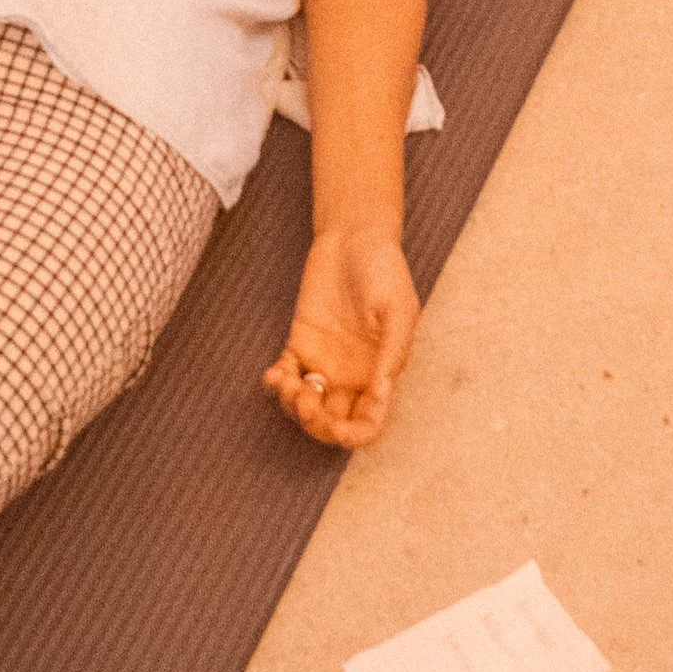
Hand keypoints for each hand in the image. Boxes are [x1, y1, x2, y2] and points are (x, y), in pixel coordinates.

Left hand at [265, 224, 418, 447]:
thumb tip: (380, 395)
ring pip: (306, 406)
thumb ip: (392, 353)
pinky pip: (286, 376)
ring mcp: (325, 362)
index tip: (340, 425)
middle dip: (317, 424)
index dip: (355, 435)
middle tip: (306, 402)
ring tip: (287, 383)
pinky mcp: (301, 343)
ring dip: (294, 407)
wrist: (354, 236)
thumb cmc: (384, 269)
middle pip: (333, 423)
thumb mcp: (398, 309)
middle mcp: (352, 376)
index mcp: (380, 374)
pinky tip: (274, 375)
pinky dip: (276, 384)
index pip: (369, 423)